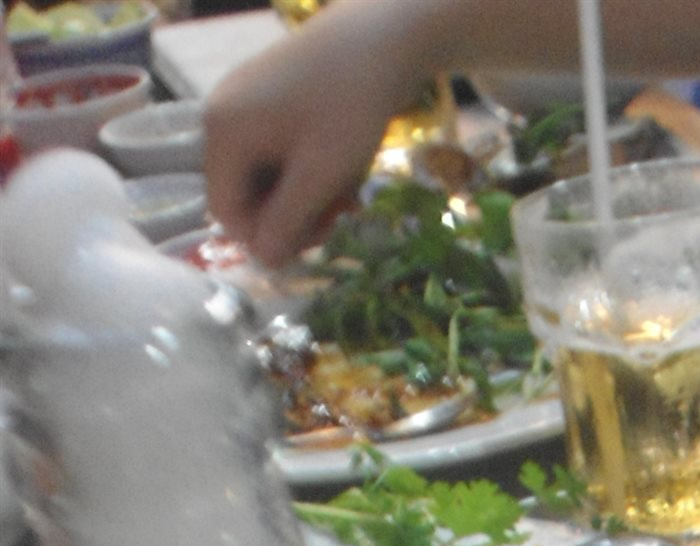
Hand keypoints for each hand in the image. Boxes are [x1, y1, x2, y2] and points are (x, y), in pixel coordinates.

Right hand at [204, 0, 431, 266]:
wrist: (381, 32)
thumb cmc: (349, 105)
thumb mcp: (320, 174)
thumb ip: (287, 221)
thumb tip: (264, 261)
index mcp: (223, 134)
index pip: (227, 213)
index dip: (268, 238)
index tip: (318, 237)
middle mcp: (221, 115)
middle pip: (246, 195)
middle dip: (292, 215)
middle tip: (341, 215)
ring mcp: (245, 102)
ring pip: (268, 176)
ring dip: (307, 195)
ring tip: (348, 190)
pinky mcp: (270, 96)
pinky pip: (280, 150)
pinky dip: (310, 167)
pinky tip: (343, 165)